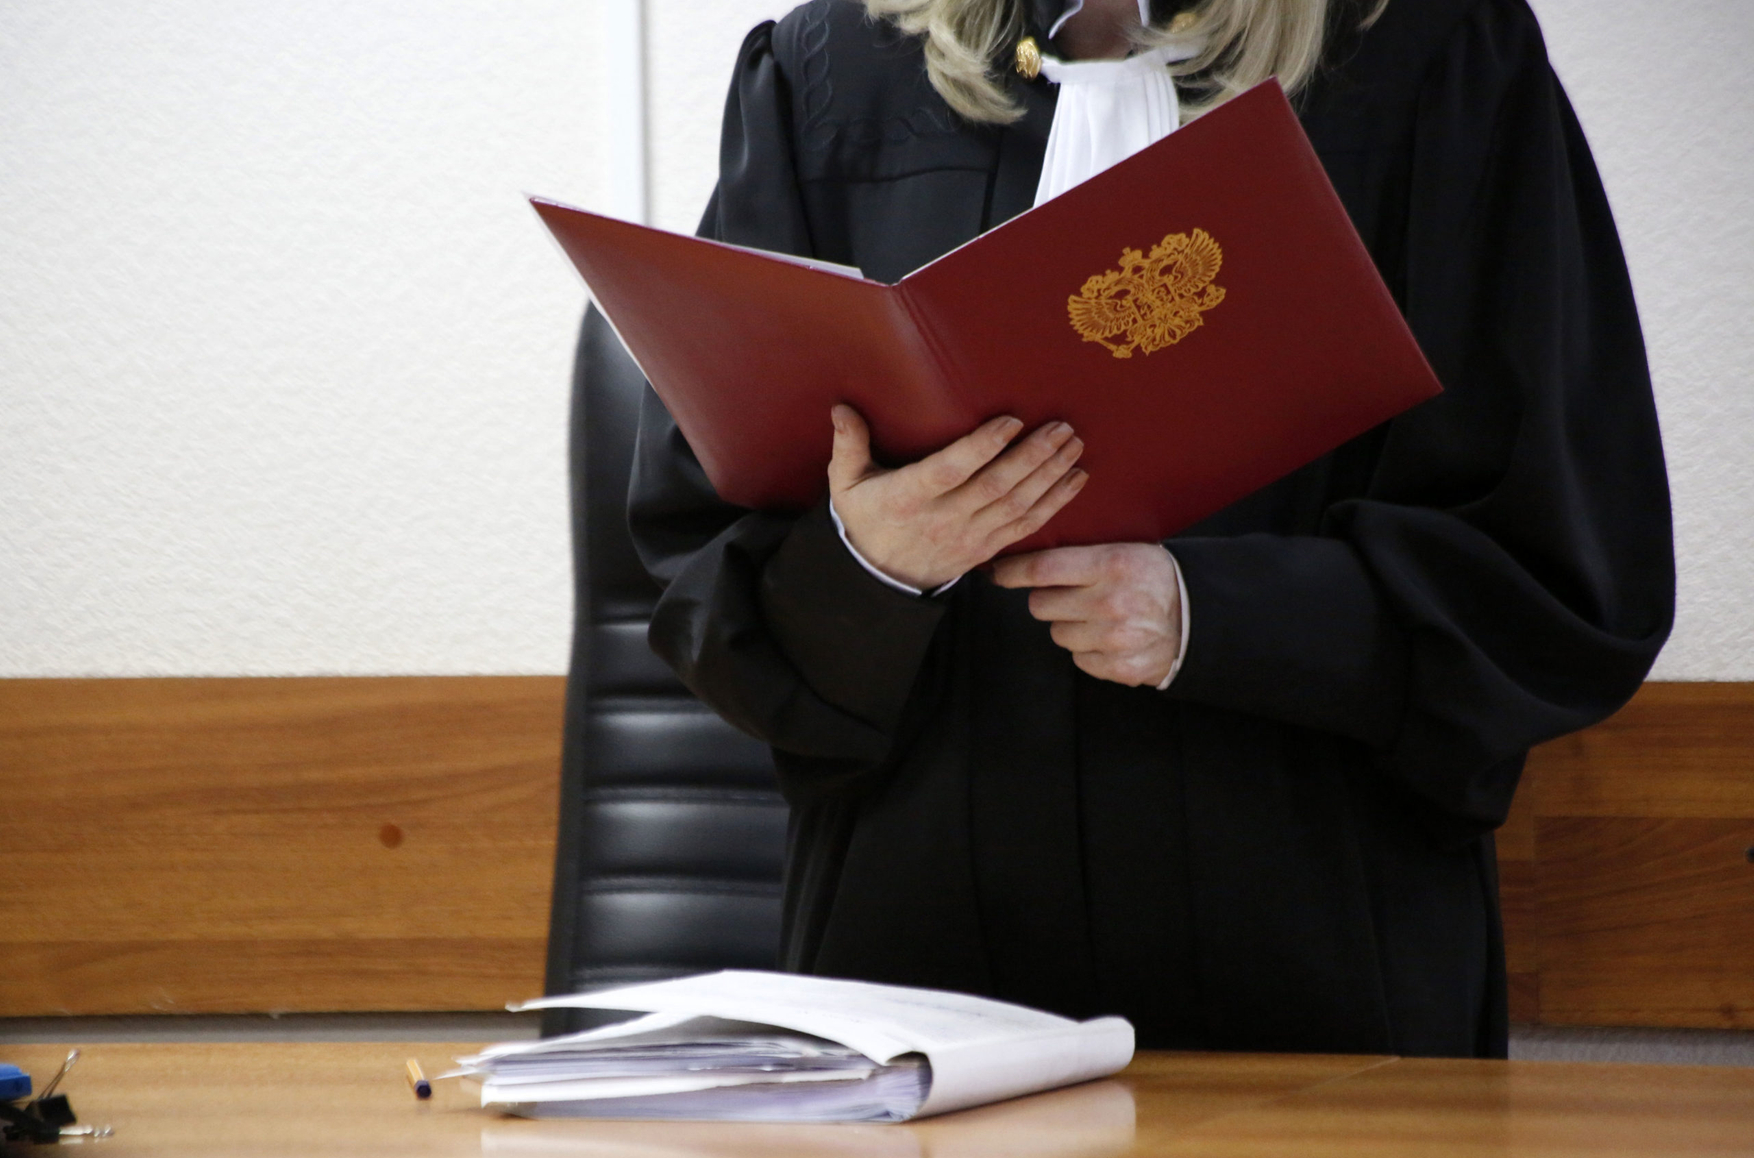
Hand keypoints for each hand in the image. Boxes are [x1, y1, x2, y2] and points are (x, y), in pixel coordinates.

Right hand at [828, 405, 1087, 590]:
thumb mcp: (846, 484)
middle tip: (1059, 427)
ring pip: (1016, 506)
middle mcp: (943, 518)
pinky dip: (1055, 503)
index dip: (982, 447)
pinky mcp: (987, 549)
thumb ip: (848, 445)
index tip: (1011, 421)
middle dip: (1032, 457)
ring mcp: (969, 537)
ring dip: (1050, 476)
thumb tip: (841, 408)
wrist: (879, 580)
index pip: (950, 471)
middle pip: (995, 487)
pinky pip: (1027, 527)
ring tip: (1073, 446)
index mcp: (908, 497)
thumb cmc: (866, 519)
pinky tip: (1076, 479)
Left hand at [991, 544, 1181, 686]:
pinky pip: (1078, 659)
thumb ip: (1083, 552)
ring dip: (1070, 626)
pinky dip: (1089, 650)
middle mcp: (1111, 602)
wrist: (1199, 618)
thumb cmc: (1155, 578)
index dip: (1011, 571)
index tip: (997, 572)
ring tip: (1098, 615)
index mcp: (1112, 565)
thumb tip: (1025, 550)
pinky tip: (1111, 637)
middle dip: (1049, 599)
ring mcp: (1115, 639)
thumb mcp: (1127, 549)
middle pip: (1041, 604)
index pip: (1042, 569)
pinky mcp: (1119, 667)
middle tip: (1071, 594)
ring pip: (1057, 633)